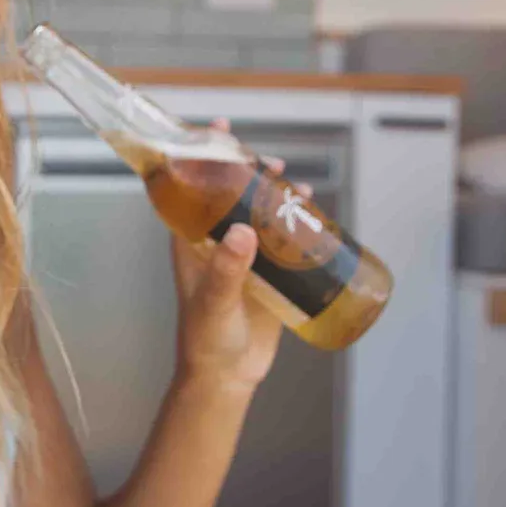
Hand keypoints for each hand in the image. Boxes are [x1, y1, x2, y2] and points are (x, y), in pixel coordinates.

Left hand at [170, 127, 290, 395]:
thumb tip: (242, 232)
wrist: (227, 377)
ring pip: (261, 214)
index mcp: (192, 243)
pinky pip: (285, 240)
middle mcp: (219, 244)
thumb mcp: (214, 302)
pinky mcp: (270, 274)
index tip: (216, 129)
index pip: (193, 190)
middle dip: (250, 172)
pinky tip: (313, 211)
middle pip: (233, 195)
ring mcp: (246, 257)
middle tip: (269, 161)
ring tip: (294, 184)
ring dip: (277, 195)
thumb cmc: (206, 341)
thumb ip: (225, 270)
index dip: (202, 157)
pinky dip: (298, 221)